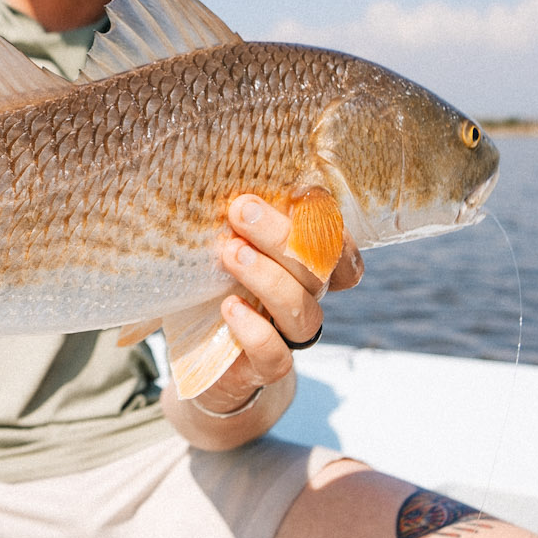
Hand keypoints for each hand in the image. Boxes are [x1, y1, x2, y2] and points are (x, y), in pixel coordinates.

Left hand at [174, 197, 362, 443]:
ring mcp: (290, 334)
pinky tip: (229, 307)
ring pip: (302, 308)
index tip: (298, 193)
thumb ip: (226, 220)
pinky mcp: (267, 367)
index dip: (327, 222)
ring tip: (230, 253)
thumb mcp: (215, 246)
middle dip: (281, 234)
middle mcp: (306, 297)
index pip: (339, 244)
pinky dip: (255, 330)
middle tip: (241, 209)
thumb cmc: (208, 287)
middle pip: (318, 266)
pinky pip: (276, 354)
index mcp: (302, 264)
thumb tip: (202, 171)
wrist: (198, 358)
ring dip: (268, 276)